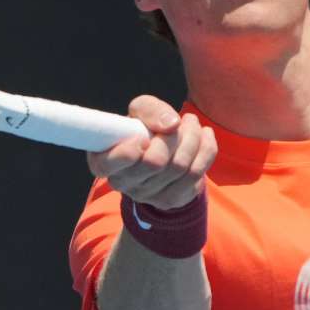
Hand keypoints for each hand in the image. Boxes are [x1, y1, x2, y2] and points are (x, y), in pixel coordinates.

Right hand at [87, 95, 217, 209]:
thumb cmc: (144, 129)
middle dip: (174, 136)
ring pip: (179, 166)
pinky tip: (204, 136)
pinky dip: (206, 150)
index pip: (108, 165)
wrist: (163, 151)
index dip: (127, 152)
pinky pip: (196, 175)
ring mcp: (148, 195)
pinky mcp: (172, 200)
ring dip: (193, 138)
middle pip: (155, 162)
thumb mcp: (140, 111)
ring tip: (192, 123)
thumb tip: (171, 124)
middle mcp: (123, 183)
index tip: (143, 137)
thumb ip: (150, 110)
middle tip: (182, 119)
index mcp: (104, 161)